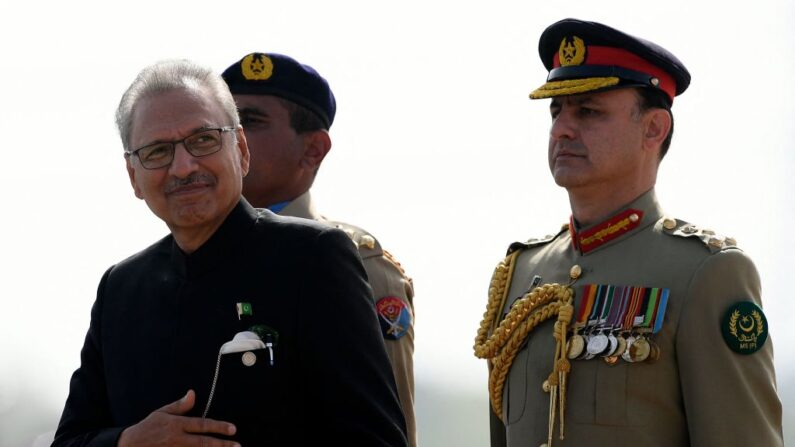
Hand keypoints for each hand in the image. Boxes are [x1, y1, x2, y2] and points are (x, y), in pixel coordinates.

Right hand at [117, 390, 238, 446]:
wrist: (128, 445)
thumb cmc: (148, 427)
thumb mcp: (162, 412)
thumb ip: (180, 405)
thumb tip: (193, 393)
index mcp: (176, 425)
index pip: (202, 425)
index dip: (218, 427)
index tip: (233, 429)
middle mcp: (177, 439)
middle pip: (203, 443)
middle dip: (221, 445)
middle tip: (237, 446)